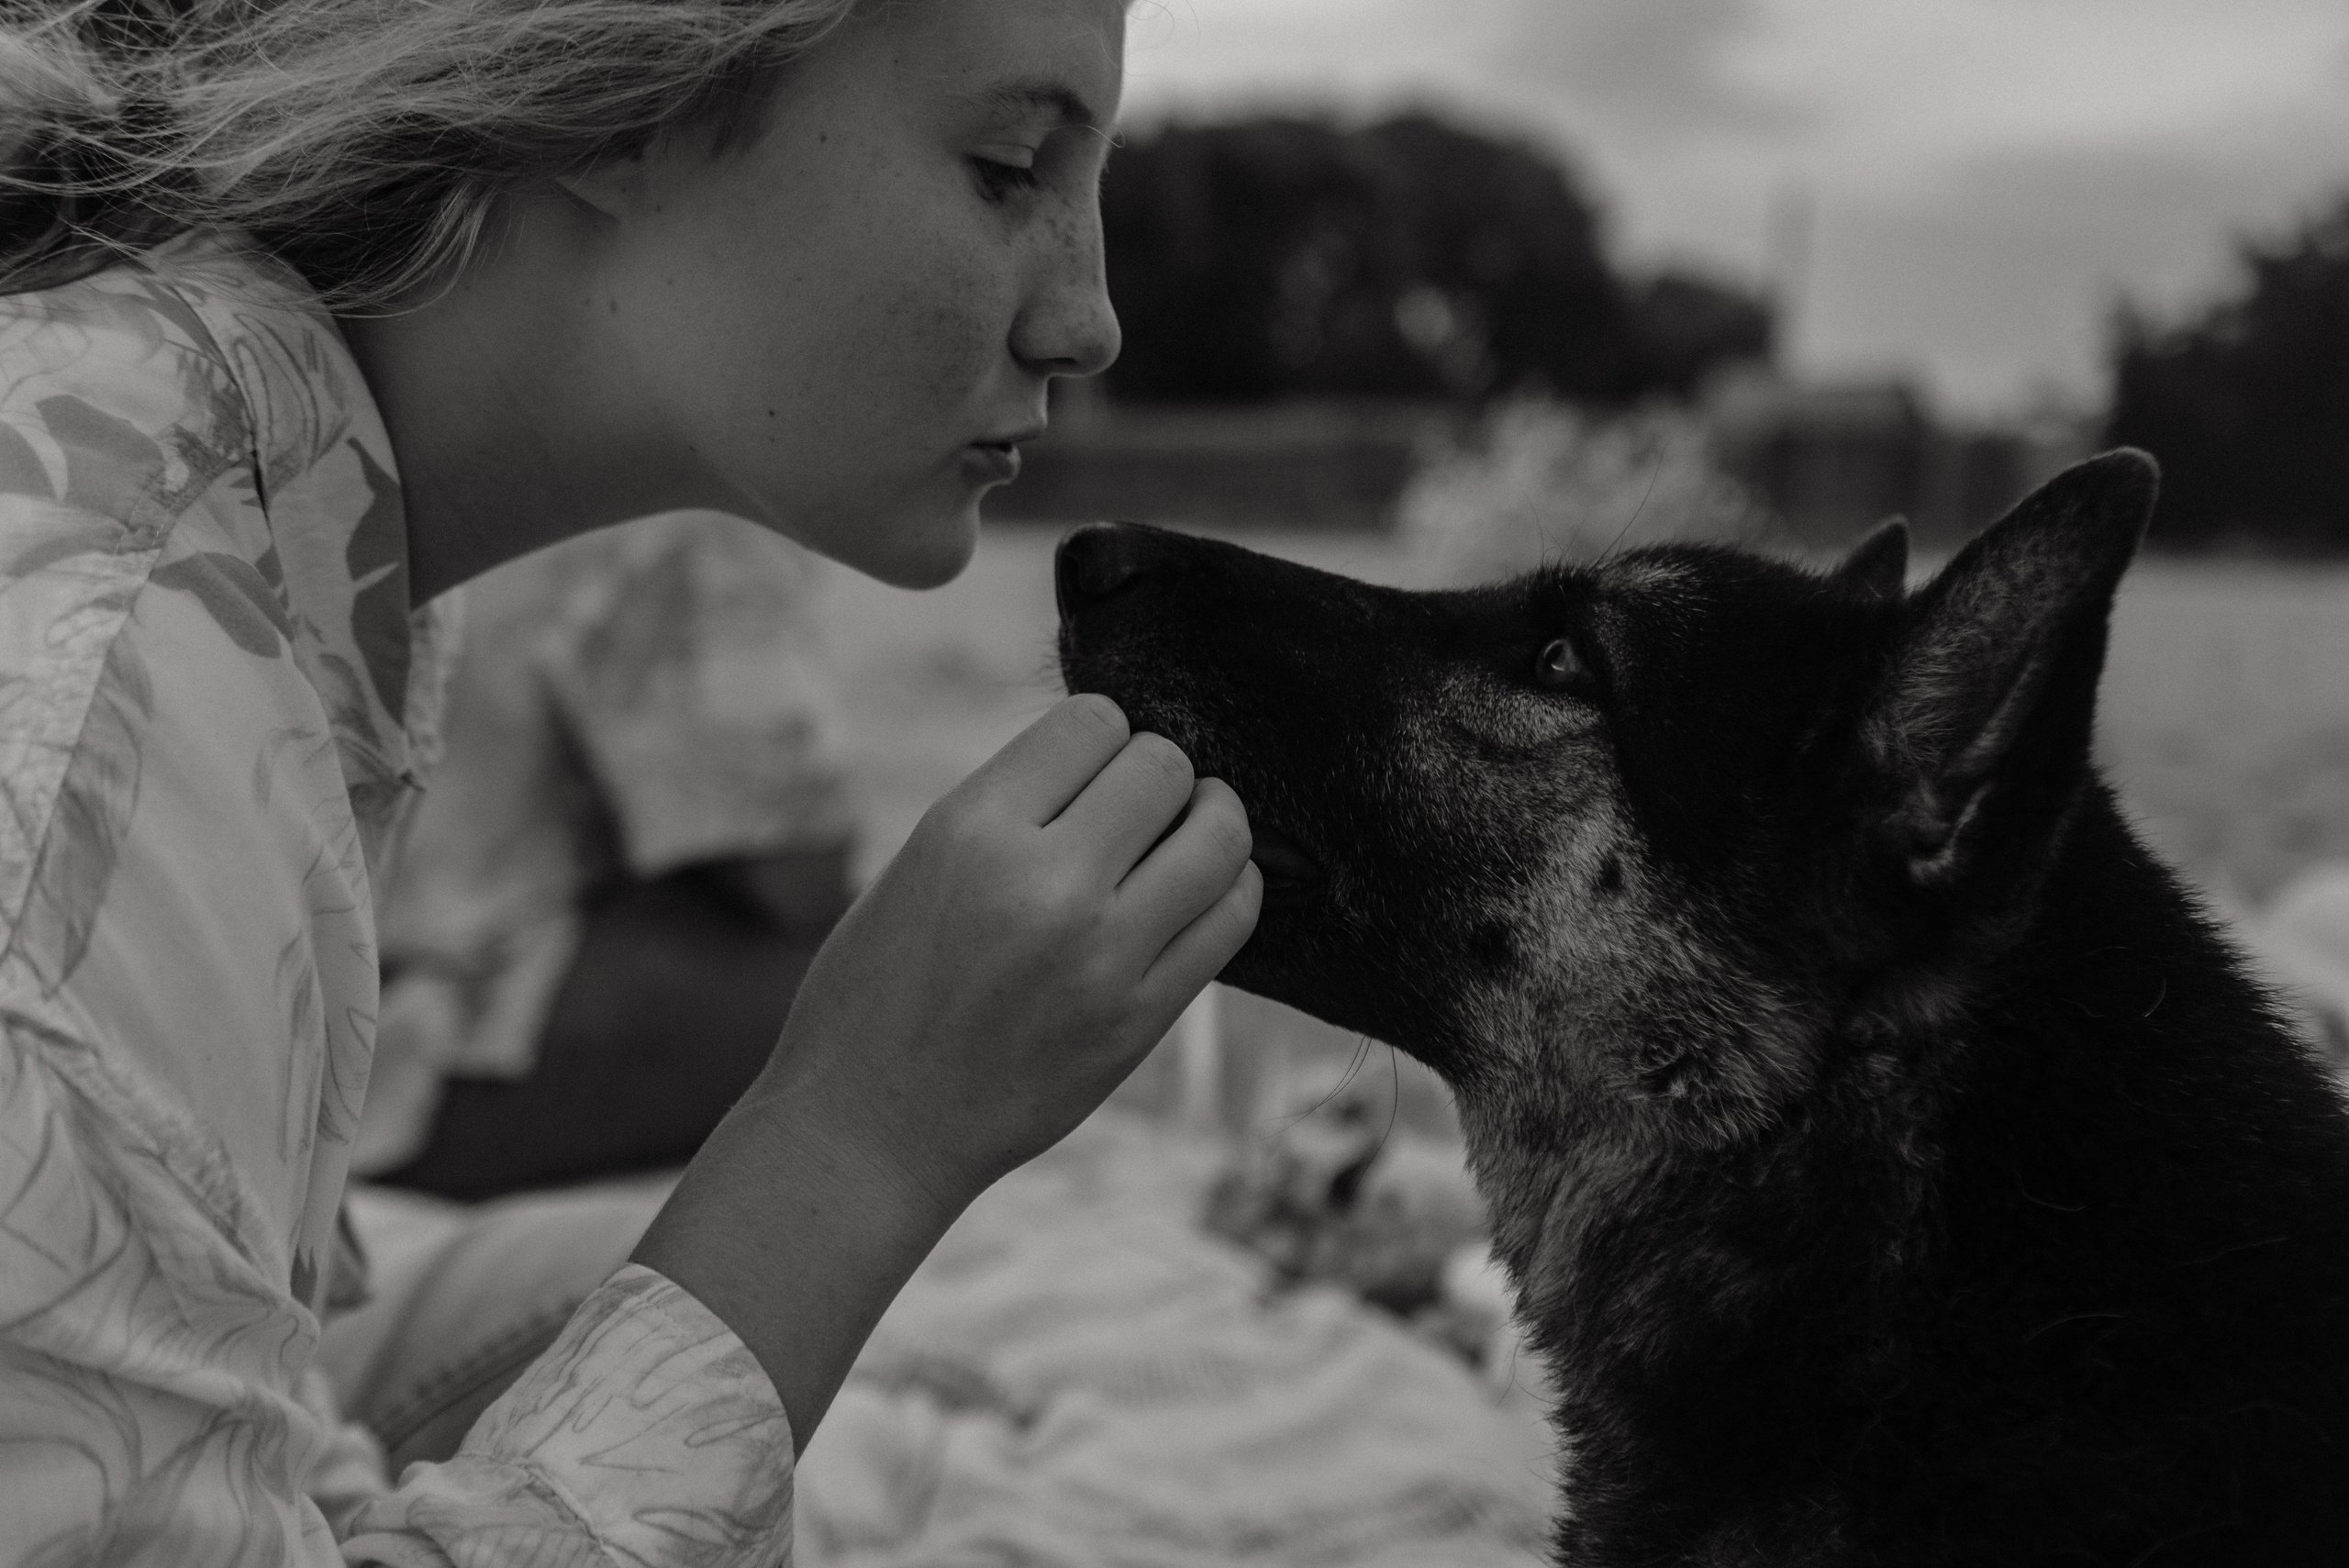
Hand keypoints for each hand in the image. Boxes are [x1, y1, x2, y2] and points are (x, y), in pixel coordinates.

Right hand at [634, 694, 1258, 1441]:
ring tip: (1192, 834)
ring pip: (1220, 837)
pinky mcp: (1140, 1018)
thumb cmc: (877, 994)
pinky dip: (1231, 889)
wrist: (869, 1131)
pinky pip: (1230, 919)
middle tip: (1141, 807)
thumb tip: (1112, 763)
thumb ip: (1010, 811)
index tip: (1090, 770)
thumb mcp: (917, 866)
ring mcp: (1102, 955)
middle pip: (1164, 768)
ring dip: (1214, 822)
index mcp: (970, 829)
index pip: (1093, 722)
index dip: (1101, 736)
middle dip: (1158, 776)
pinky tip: (1204, 892)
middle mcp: (1044, 883)